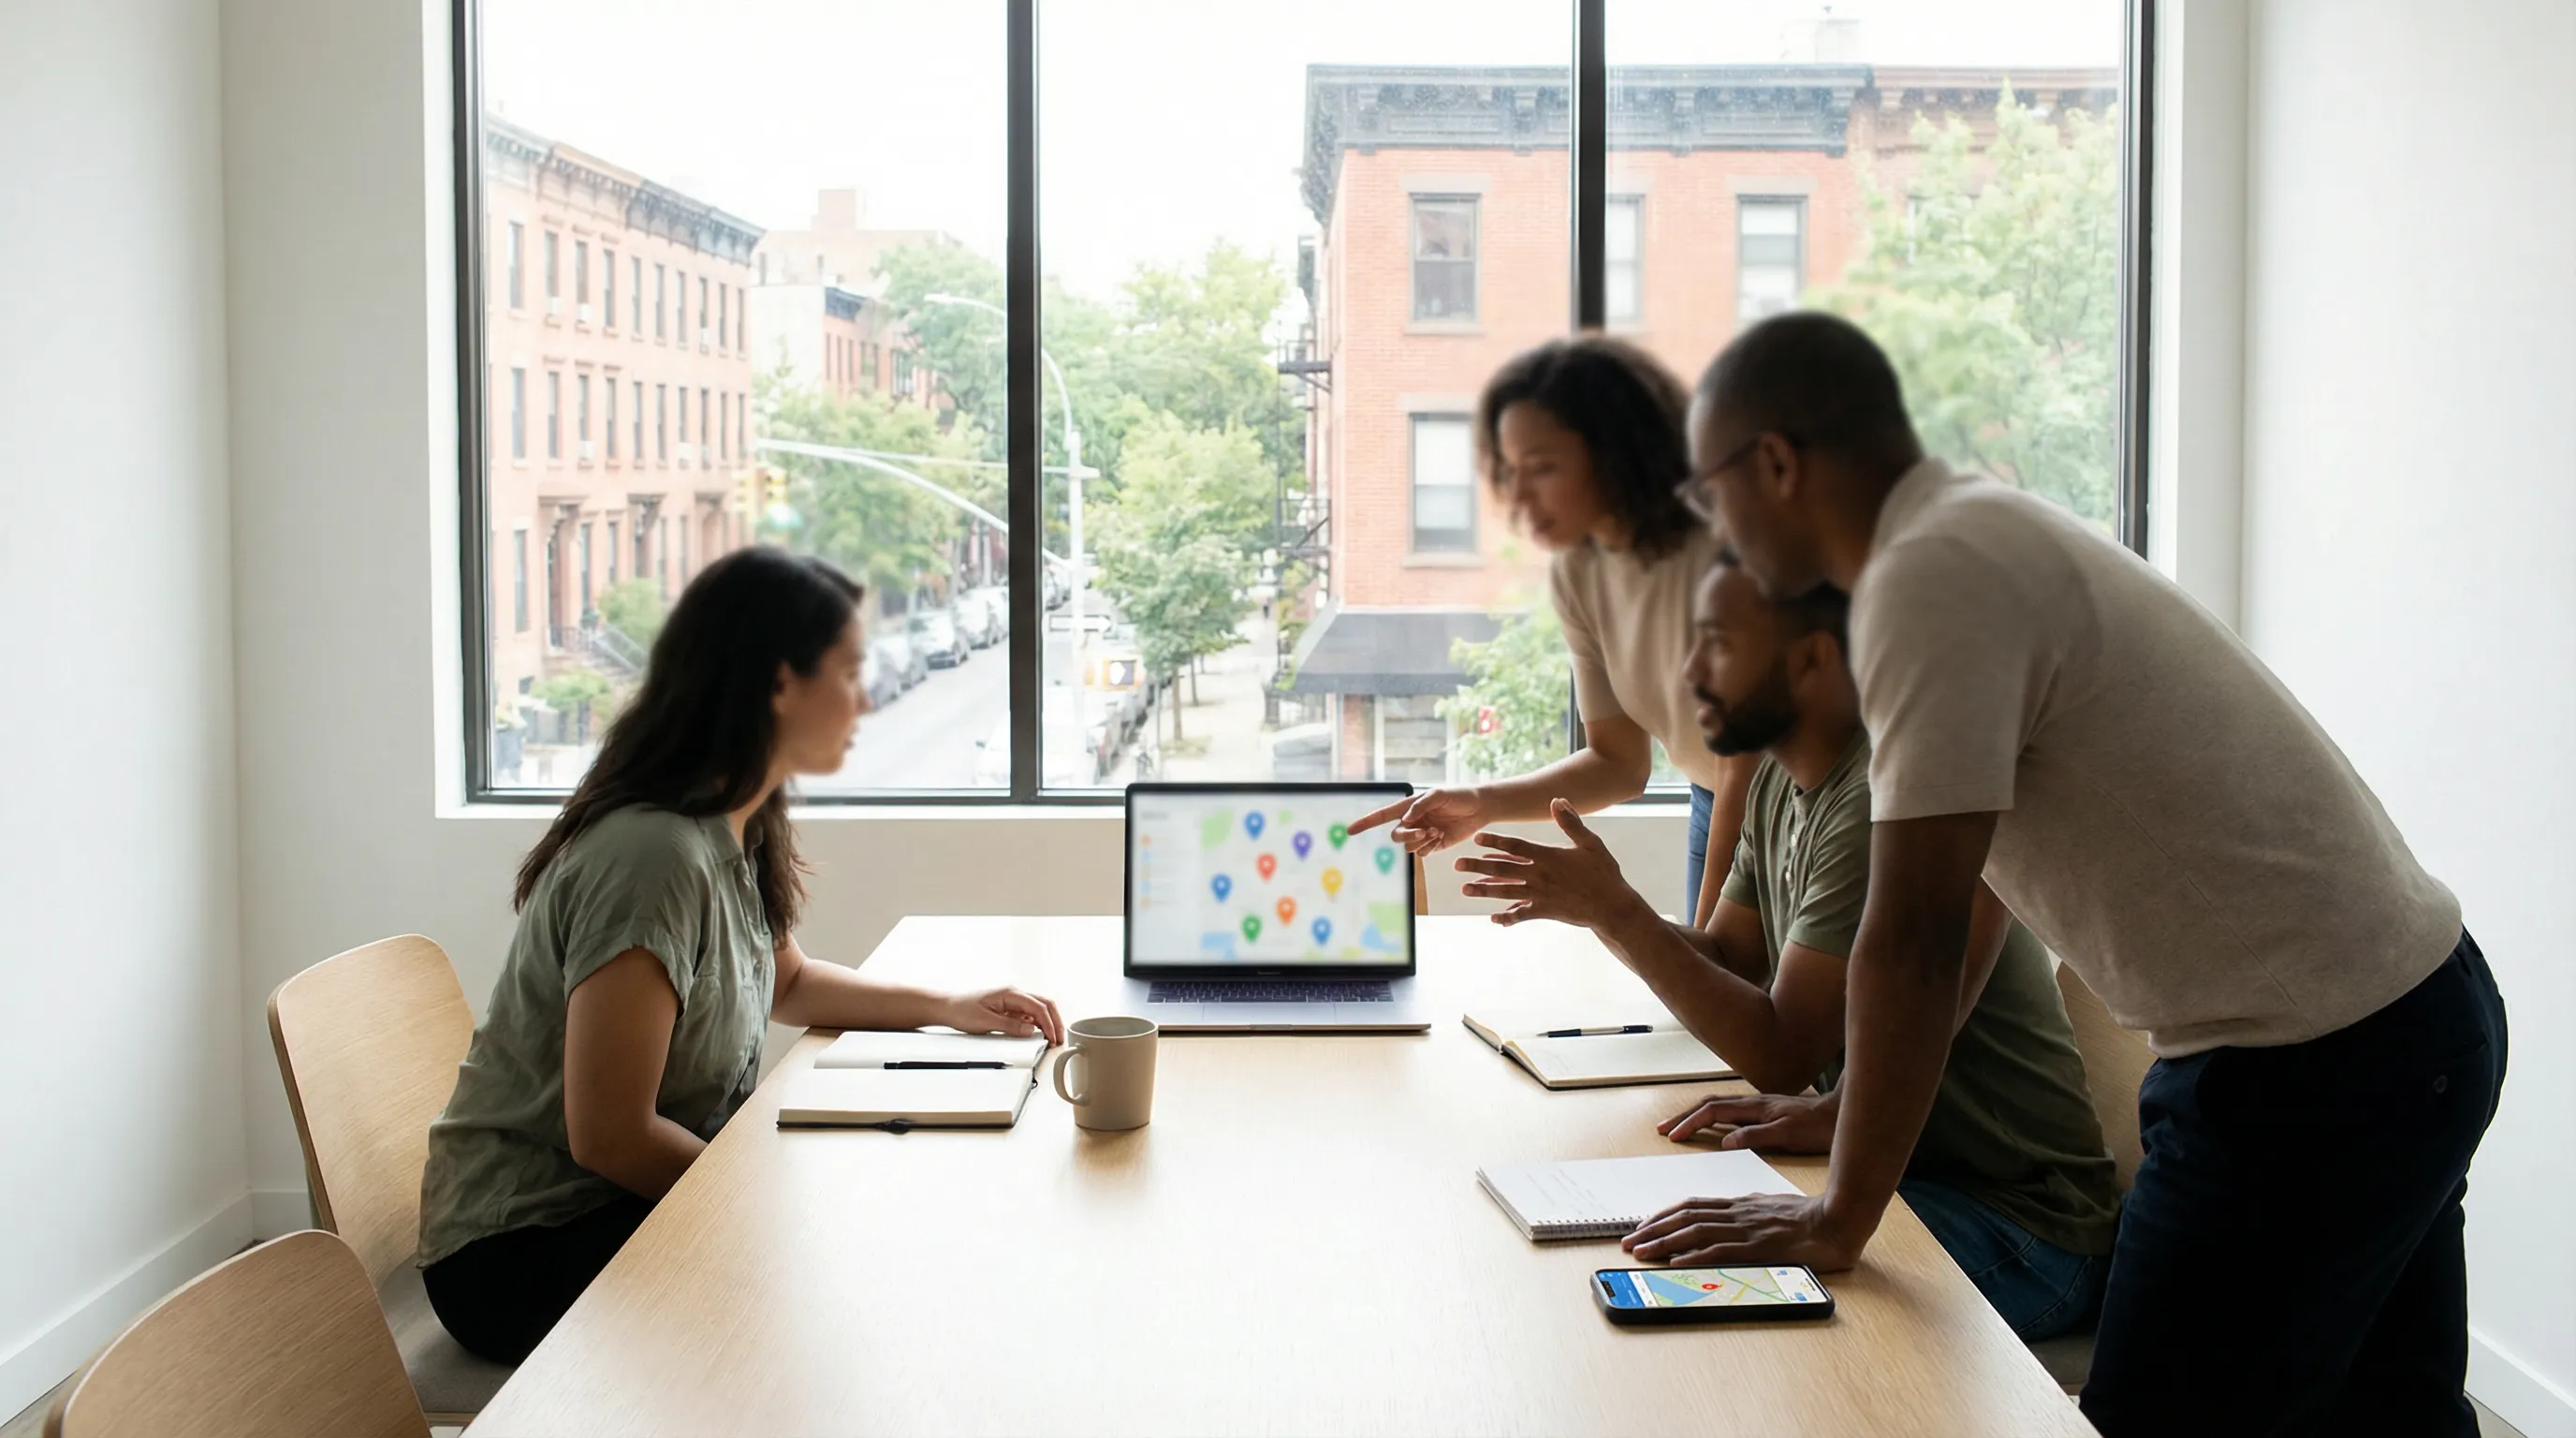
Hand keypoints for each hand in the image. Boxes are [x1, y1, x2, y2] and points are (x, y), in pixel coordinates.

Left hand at [941, 987, 1064, 1043]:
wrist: (946, 1007)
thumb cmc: (961, 1010)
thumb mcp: (986, 1022)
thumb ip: (1011, 1026)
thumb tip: (1031, 1031)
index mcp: (1010, 993)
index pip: (1039, 1007)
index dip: (1049, 1024)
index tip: (1053, 1038)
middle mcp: (1014, 994)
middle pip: (1044, 1004)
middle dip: (1055, 1021)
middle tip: (1060, 1038)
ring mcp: (1011, 1000)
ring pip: (1038, 1009)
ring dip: (1047, 1022)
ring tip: (1052, 1038)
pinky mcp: (1008, 1008)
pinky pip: (1028, 1014)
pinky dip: (1037, 1024)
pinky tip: (1038, 1034)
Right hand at [1348, 786, 1488, 854]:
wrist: (1479, 808)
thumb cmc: (1458, 796)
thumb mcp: (1439, 794)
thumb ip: (1421, 805)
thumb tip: (1407, 819)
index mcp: (1408, 806)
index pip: (1382, 815)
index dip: (1365, 822)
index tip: (1350, 830)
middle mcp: (1412, 821)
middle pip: (1396, 835)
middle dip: (1408, 835)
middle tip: (1425, 831)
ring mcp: (1421, 834)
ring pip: (1408, 847)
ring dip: (1421, 841)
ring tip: (1437, 831)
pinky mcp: (1433, 845)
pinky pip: (1421, 853)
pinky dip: (1429, 847)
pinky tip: (1441, 837)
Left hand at [1453, 801, 1642, 930]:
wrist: (1612, 906)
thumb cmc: (1603, 873)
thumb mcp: (1589, 843)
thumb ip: (1570, 822)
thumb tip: (1556, 800)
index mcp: (1548, 856)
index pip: (1516, 846)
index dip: (1495, 841)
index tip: (1477, 838)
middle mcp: (1539, 875)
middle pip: (1503, 869)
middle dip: (1478, 866)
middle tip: (1457, 864)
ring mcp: (1540, 895)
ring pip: (1506, 892)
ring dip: (1484, 891)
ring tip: (1465, 889)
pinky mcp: (1545, 911)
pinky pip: (1521, 915)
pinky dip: (1507, 917)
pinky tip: (1493, 918)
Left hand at [1620, 1191, 1864, 1271]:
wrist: (1838, 1219)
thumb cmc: (1811, 1217)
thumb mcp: (1772, 1208)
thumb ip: (1748, 1214)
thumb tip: (1728, 1224)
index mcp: (1740, 1204)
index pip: (1692, 1206)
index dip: (1664, 1215)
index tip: (1643, 1225)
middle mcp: (1737, 1212)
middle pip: (1684, 1216)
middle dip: (1652, 1229)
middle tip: (1628, 1241)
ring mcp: (1746, 1229)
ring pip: (1694, 1231)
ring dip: (1662, 1242)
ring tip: (1639, 1252)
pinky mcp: (1758, 1247)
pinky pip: (1718, 1251)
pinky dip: (1693, 1256)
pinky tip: (1675, 1263)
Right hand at [1659, 1089, 1838, 1152]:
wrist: (1840, 1115)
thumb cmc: (1817, 1127)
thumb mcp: (1787, 1135)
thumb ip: (1755, 1136)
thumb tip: (1725, 1142)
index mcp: (1754, 1107)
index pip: (1712, 1112)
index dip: (1690, 1123)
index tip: (1673, 1136)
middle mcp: (1752, 1103)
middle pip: (1709, 1104)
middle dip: (1684, 1116)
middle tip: (1663, 1129)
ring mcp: (1758, 1106)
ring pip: (1718, 1106)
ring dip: (1695, 1115)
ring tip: (1679, 1126)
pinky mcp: (1765, 1112)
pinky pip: (1729, 1112)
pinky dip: (1712, 1118)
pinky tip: (1712, 1127)